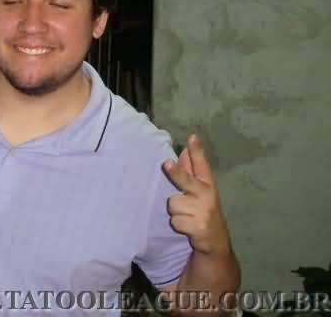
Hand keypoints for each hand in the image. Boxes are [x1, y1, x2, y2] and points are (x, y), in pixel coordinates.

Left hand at [163, 135, 231, 256]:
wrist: (215, 244)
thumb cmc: (202, 212)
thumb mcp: (200, 193)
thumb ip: (190, 173)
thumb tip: (183, 152)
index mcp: (208, 185)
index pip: (201, 165)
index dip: (196, 151)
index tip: (192, 137)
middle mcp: (207, 195)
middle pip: (186, 180)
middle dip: (175, 172)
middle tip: (166, 163)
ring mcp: (203, 211)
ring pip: (173, 204)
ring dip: (176, 212)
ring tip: (187, 217)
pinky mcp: (198, 226)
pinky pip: (175, 220)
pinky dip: (178, 225)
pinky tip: (188, 228)